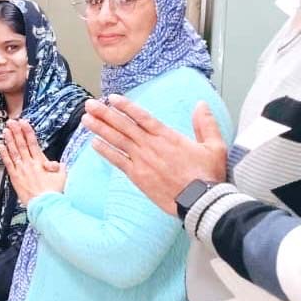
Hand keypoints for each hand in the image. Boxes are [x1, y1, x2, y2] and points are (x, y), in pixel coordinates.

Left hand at [0, 120, 64, 204]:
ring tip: (5, 130)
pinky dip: (4, 154)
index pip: (33, 143)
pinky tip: (0, 146)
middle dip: (17, 132)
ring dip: (9, 140)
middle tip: (12, 122)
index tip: (24, 123)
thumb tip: (52, 162)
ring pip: (14, 151)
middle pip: (22, 144)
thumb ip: (57, 166)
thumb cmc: (55, 192)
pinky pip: (8, 163)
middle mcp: (30, 164)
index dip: (28, 132)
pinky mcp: (15, 177)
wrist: (46, 205)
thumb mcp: (62, 176)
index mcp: (41, 162)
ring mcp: (21, 170)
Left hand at [81, 97, 227, 216]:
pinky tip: (94, 143)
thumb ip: (205, 124)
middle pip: (123, 126)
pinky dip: (105, 151)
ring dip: (100, 129)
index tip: (112, 98)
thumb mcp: (214, 146)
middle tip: (89, 104)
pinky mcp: (137, 176)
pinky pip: (117, 161)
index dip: (126, 106)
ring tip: (86, 119)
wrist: (200, 201)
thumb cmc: (208, 175)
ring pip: (117, 141)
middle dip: (105, 113)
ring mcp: (142, 161)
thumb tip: (201, 104)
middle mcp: (151, 146)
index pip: (142, 116)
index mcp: (167, 136)